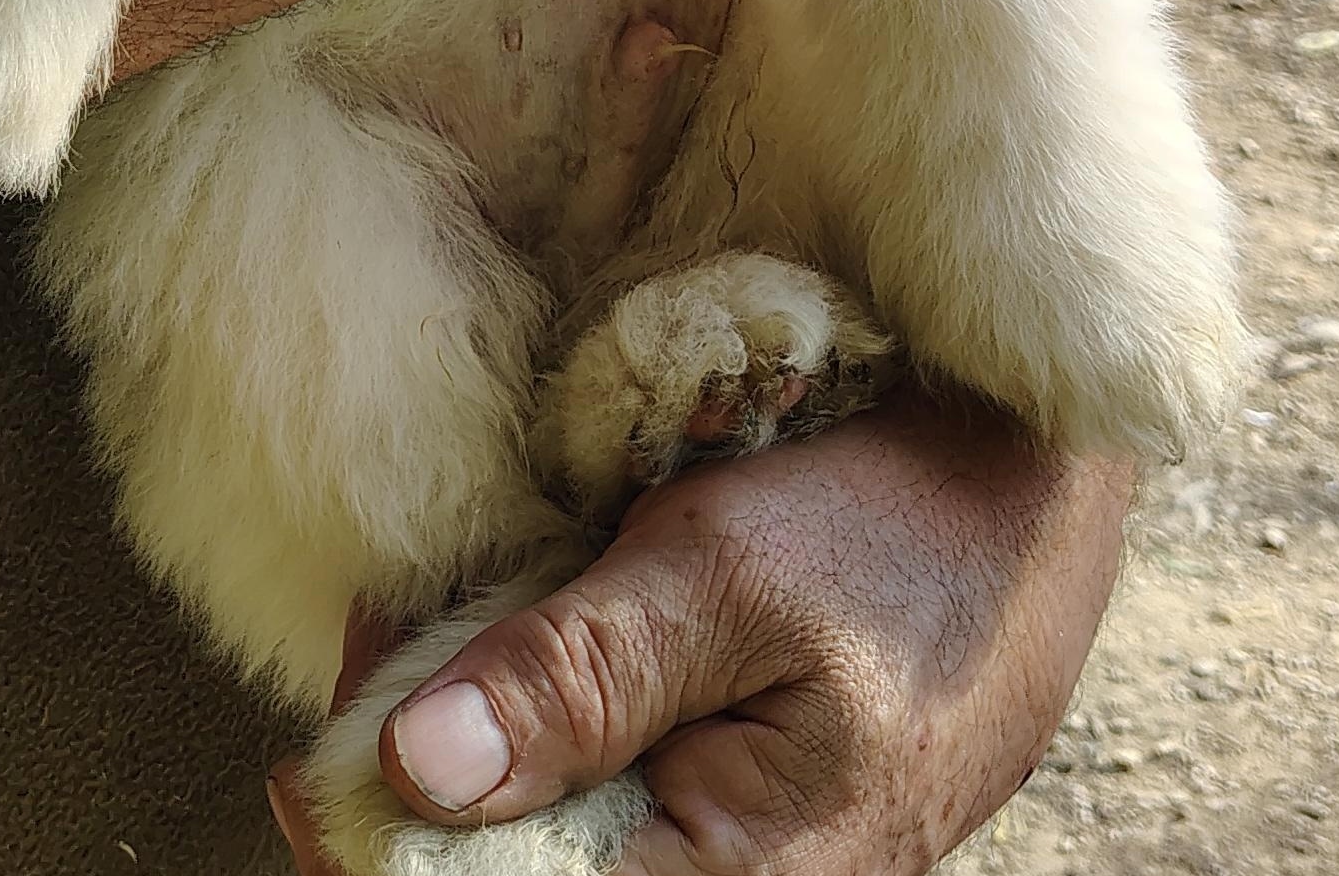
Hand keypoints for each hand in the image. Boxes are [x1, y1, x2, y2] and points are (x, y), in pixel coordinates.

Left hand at [271, 389, 1130, 873]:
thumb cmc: (897, 531)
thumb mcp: (721, 576)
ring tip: (423, 634)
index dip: (381, 842)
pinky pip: (592, 782)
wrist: (1030, 499)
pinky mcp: (720, 797)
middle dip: (412, 776)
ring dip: (465, 731)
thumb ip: (571, 679)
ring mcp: (722, 849)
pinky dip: (526, 712)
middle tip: (377, 648)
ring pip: (539, 823)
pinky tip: (495, 637)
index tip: (308, 759)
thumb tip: (412, 770)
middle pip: (506, 868)